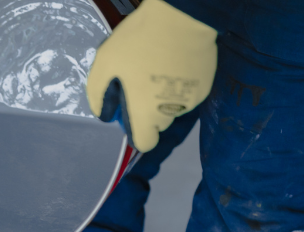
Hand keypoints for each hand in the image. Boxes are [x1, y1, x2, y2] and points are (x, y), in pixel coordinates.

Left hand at [86, 0, 216, 151]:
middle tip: (142, 84)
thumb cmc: (139, 42)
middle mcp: (170, 113)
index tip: (131, 113)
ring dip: (165, 98)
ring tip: (159, 70)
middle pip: (158, 124)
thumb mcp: (105, 64)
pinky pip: (188, 93)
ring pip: (173, 108)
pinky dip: (181, 85)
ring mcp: (191, 100)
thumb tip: (103, 115)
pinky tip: (175, 65)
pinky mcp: (205, 85)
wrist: (182, 16)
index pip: (144, 143)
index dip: (136, 132)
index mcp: (146, 115)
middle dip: (149, 112)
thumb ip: (98, 95)